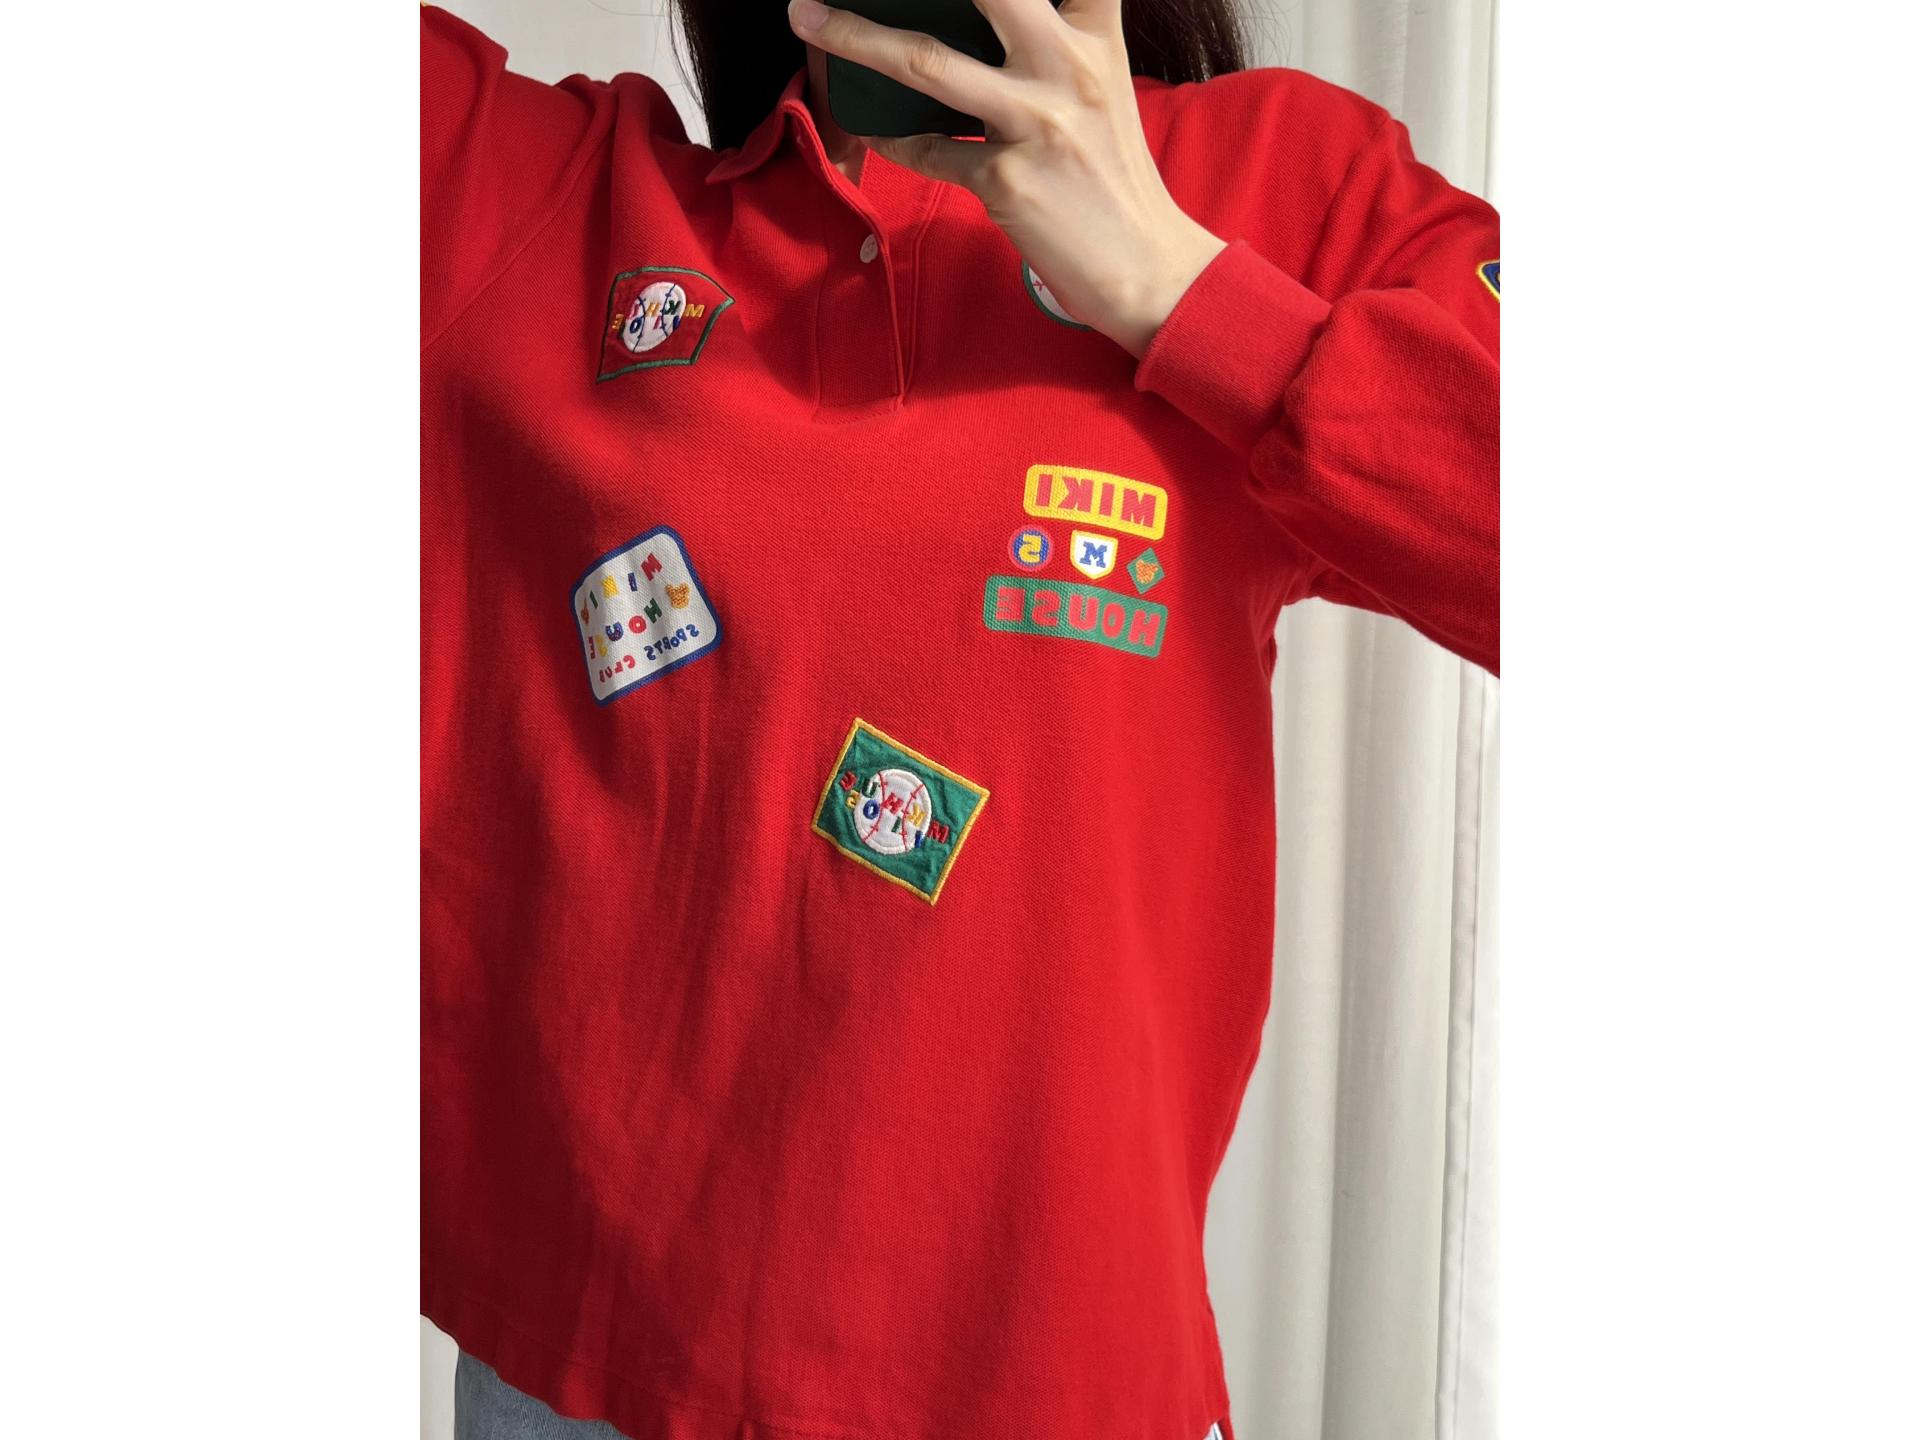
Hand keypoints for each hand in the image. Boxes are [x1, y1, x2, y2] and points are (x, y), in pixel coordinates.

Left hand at [786, 0, 1227, 357]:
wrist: (1147, 266)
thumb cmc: (1114, 176)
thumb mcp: (1102, 90)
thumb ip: (1056, 42)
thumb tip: (977, 19)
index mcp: (1095, 38)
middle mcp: (1068, 69)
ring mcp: (1036, 124)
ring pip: (927, 64)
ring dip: (856, 37)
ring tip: (807, 17)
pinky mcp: (1007, 180)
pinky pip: (926, 149)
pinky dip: (891, 137)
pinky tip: (870, 127)